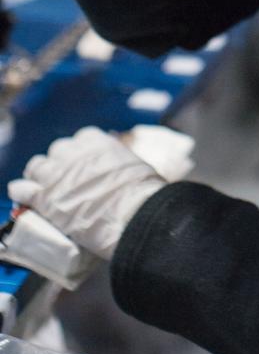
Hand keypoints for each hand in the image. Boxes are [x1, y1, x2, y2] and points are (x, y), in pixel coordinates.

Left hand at [7, 127, 166, 260]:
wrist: (133, 214)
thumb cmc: (143, 194)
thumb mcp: (135, 165)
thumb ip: (119, 162)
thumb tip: (119, 169)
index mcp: (98, 142)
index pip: (80, 139)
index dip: (79, 153)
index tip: (82, 163)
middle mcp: (74, 153)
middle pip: (57, 151)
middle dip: (59, 163)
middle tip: (63, 179)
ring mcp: (57, 174)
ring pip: (36, 166)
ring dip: (38, 176)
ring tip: (41, 187)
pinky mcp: (45, 198)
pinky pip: (22, 189)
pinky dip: (20, 191)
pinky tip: (22, 195)